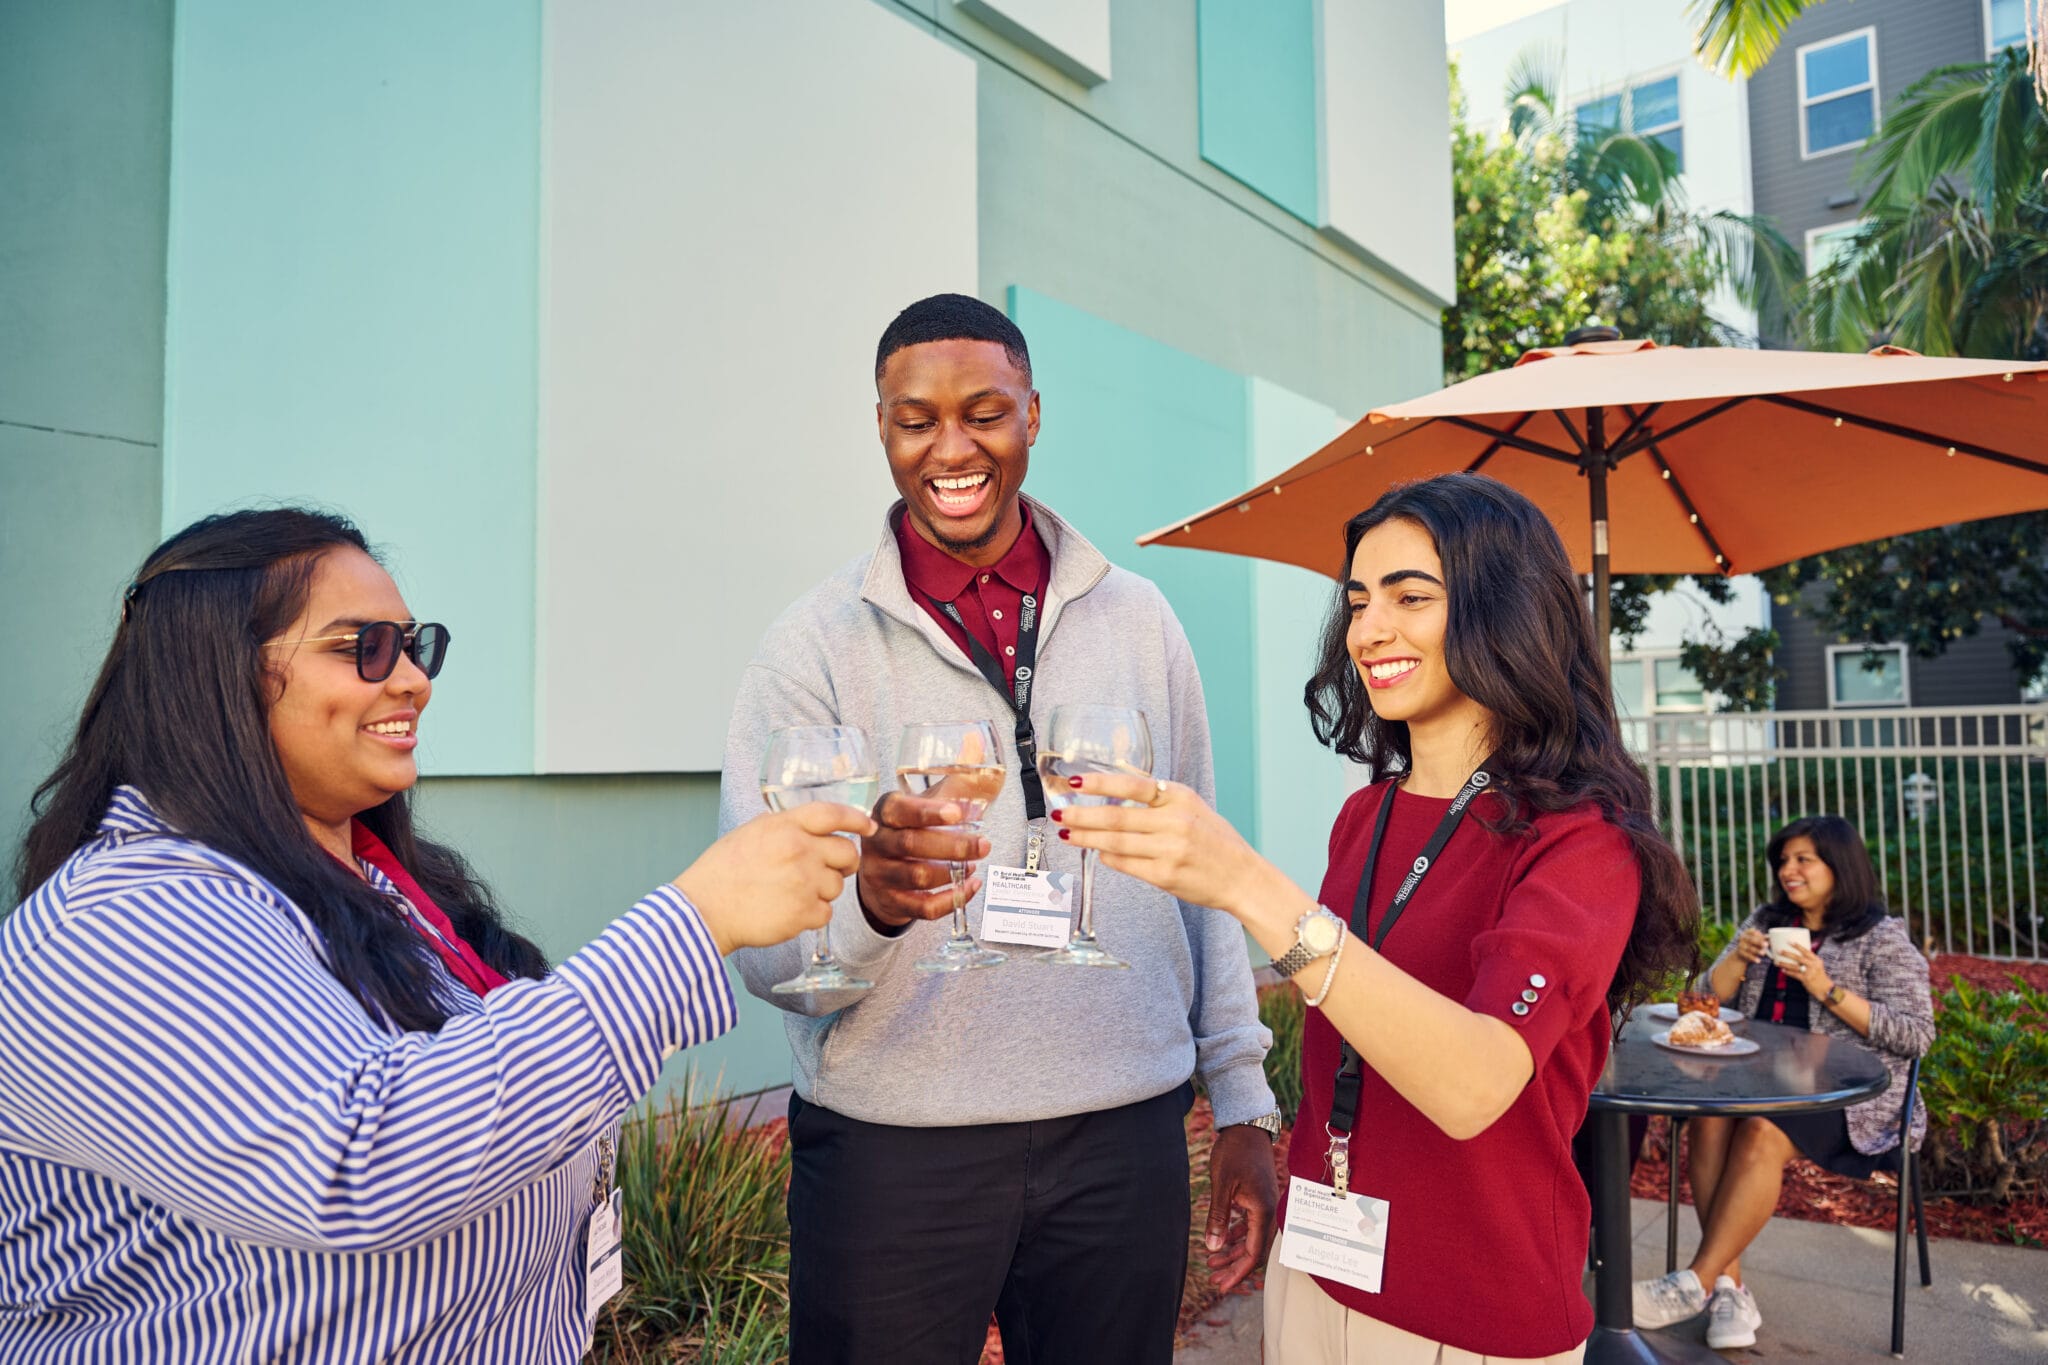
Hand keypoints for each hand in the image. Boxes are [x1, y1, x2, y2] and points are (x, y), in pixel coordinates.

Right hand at [674, 804, 873, 954]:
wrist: (704, 910)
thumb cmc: (721, 873)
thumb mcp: (750, 833)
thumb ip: (783, 827)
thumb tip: (808, 828)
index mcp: (784, 826)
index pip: (833, 814)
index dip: (856, 819)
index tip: (869, 826)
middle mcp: (799, 849)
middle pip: (847, 853)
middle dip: (842, 864)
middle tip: (824, 871)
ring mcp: (804, 881)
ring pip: (837, 886)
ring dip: (821, 892)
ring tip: (790, 894)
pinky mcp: (804, 912)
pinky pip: (826, 913)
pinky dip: (811, 915)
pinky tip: (787, 912)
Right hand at [856, 792, 993, 929]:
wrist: (884, 868)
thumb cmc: (912, 827)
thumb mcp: (929, 800)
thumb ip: (956, 779)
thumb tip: (978, 749)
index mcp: (886, 812)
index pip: (900, 810)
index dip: (928, 812)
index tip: (956, 813)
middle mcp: (878, 842)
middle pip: (911, 844)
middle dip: (953, 846)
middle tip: (983, 844)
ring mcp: (880, 874)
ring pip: (916, 876)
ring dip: (952, 872)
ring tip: (973, 865)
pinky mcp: (891, 901)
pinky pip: (922, 907)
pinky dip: (950, 900)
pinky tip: (968, 887)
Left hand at [1051, 772, 1265, 913]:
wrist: (1243, 877)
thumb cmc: (1216, 842)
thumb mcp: (1192, 807)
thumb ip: (1159, 801)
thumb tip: (1115, 795)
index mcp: (1180, 798)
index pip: (1132, 784)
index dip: (1100, 783)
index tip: (1075, 782)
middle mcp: (1174, 821)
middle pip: (1116, 816)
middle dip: (1082, 814)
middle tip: (1060, 813)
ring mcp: (1169, 850)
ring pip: (1115, 841)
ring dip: (1086, 837)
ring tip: (1067, 833)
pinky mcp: (1164, 875)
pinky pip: (1126, 864)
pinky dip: (1107, 857)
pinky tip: (1096, 852)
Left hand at [1204, 1125, 1278, 1292]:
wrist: (1247, 1126)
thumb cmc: (1234, 1152)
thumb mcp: (1222, 1184)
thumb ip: (1218, 1216)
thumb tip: (1213, 1246)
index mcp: (1263, 1211)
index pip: (1253, 1253)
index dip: (1237, 1272)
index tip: (1222, 1286)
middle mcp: (1268, 1211)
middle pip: (1254, 1250)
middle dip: (1234, 1267)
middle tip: (1214, 1281)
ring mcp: (1264, 1205)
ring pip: (1251, 1239)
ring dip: (1233, 1252)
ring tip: (1212, 1263)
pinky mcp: (1257, 1198)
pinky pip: (1249, 1225)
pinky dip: (1236, 1235)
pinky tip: (1221, 1242)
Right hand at [1733, 928, 1768, 964]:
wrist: (1741, 953)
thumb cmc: (1753, 944)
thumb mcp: (1757, 940)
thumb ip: (1763, 939)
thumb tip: (1770, 937)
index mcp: (1747, 932)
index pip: (1753, 932)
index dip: (1759, 935)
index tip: (1766, 937)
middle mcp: (1742, 937)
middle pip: (1751, 940)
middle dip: (1759, 942)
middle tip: (1767, 945)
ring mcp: (1740, 945)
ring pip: (1749, 948)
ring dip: (1757, 951)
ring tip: (1764, 953)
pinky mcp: (1740, 952)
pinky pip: (1747, 955)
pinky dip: (1753, 958)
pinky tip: (1758, 960)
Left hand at [1779, 942, 1832, 999]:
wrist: (1825, 988)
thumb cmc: (1819, 976)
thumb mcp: (1817, 965)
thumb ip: (1809, 960)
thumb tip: (1797, 954)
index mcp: (1816, 960)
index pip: (1806, 951)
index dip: (1798, 946)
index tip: (1789, 941)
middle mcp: (1813, 965)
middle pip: (1799, 958)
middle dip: (1788, 954)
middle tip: (1779, 950)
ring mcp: (1809, 972)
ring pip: (1794, 966)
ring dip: (1785, 964)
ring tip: (1777, 962)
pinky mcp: (1806, 979)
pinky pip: (1794, 974)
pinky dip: (1788, 972)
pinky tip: (1782, 970)